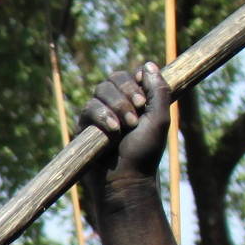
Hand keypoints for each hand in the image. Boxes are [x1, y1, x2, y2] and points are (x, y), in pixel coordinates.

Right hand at [81, 63, 171, 183]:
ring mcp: (99, 113)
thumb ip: (158, 91)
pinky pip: (88, 108)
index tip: (143, 102)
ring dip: (115, 106)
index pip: (131, 75)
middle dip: (126, 94)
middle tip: (136, 116)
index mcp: (136, 100)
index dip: (135, 82)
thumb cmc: (144, 153)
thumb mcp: (160, 119)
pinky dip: (102, 116)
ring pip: (100, 90)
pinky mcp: (84, 126)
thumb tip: (148, 64)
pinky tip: (112, 131)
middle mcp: (117, 103)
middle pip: (113, 78)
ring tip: (125, 127)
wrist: (125, 180)